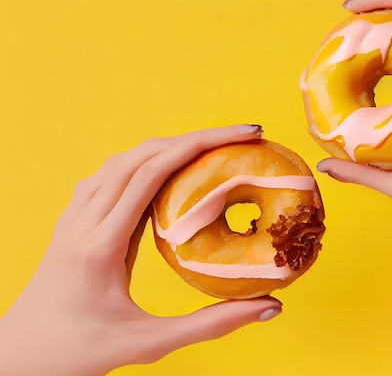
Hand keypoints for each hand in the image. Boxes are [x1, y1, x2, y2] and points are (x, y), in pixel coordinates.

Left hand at [0, 125, 282, 375]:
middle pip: (142, 155)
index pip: (152, 173)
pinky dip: (146, 161)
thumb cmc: (82, 352)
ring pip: (124, 159)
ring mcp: (74, 216)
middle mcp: (83, 220)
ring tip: (214, 147)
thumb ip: (212, 325)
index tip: (244, 135)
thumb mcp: (150, 343)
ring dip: (171, 145)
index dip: (201, 145)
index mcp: (101, 244)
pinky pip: (111, 174)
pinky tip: (168, 169)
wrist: (21, 356)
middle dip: (197, 137)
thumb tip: (269, 307)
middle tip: (243, 135)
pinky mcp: (74, 219)